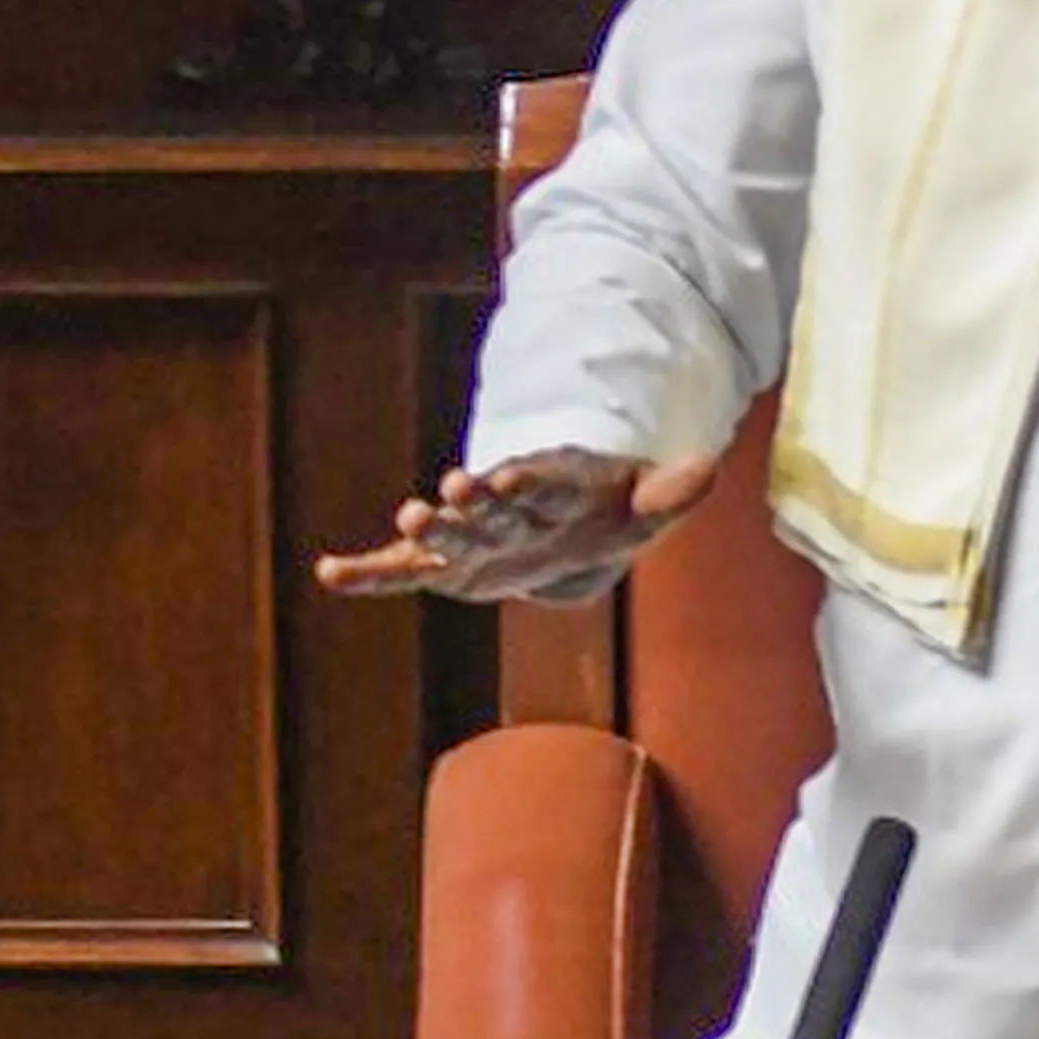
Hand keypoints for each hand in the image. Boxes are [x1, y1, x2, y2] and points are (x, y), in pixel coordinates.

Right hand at [314, 442, 725, 604]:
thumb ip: (670, 491)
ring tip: (408, 516)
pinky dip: (368, 573)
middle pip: (489, 508)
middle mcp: (504, 510)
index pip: (541, 484)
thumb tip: (708, 465)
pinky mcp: (446, 565)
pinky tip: (330, 573)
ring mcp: (472, 536)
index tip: (509, 474)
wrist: (574, 533)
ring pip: (447, 534)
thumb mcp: (646, 507)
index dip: (528, 481)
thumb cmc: (608, 516)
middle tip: (453, 489)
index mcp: (552, 492)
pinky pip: (401, 570)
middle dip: (473, 502)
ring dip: (428, 527)